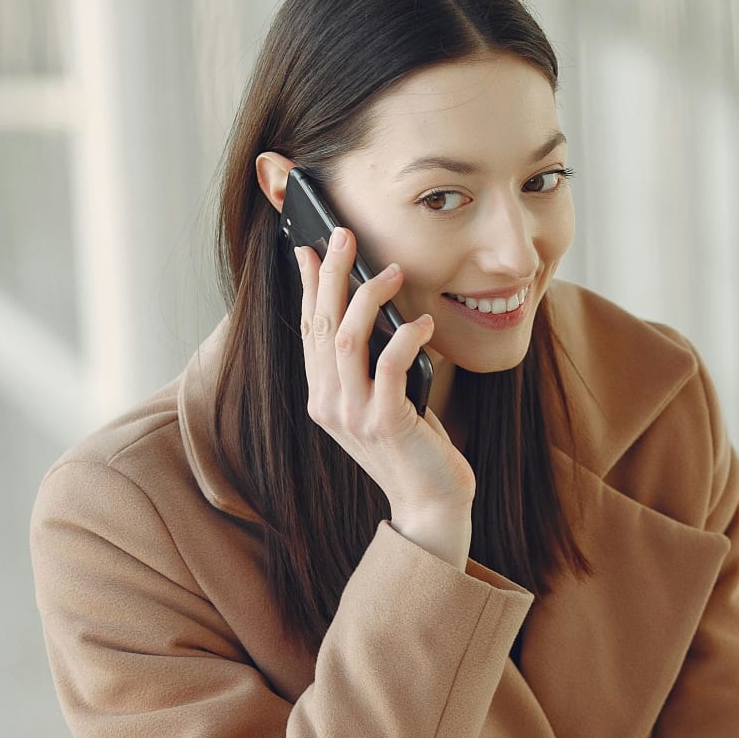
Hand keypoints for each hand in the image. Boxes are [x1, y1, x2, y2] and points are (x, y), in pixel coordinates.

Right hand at [295, 228, 475, 516]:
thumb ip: (370, 365)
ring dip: (368, 298)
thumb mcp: (382, 400)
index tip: (309, 248)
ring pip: (348, 338)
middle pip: (322, 324)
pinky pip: (391, 366)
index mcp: (322, 396)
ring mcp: (353, 415)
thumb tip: (374, 309)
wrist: (430, 502)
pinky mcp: (386, 423)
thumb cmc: (414, 447)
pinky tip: (424, 324)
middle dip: (331, 274)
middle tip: (344, 236)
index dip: (308, 286)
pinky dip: (407, 337)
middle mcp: (328, 404)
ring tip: (392, 272)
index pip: (309, 329)